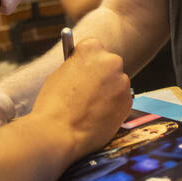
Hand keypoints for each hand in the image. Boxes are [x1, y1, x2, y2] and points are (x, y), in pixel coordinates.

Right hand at [30, 38, 131, 158]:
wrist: (59, 132)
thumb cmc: (53, 104)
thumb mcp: (59, 74)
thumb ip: (76, 67)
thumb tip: (86, 70)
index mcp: (91, 48)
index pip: (93, 48)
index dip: (87, 62)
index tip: (84, 70)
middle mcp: (111, 60)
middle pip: (109, 64)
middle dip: (101, 75)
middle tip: (89, 90)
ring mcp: (122, 81)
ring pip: (117, 84)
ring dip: (108, 92)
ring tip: (90, 108)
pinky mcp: (128, 101)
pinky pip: (121, 100)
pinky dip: (113, 107)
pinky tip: (98, 116)